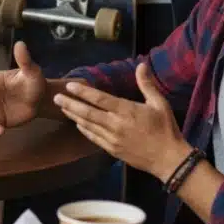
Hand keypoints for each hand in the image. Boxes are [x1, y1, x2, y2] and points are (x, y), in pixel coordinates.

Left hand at [53, 61, 188, 180]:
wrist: (168, 159)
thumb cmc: (165, 128)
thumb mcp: (159, 103)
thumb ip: (147, 84)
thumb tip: (141, 65)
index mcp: (126, 111)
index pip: (100, 99)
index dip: (83, 92)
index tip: (69, 86)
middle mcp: (116, 124)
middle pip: (87, 113)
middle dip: (70, 104)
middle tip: (55, 97)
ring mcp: (112, 139)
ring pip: (88, 126)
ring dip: (74, 116)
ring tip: (62, 108)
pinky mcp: (112, 150)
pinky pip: (94, 138)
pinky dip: (84, 130)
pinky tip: (77, 124)